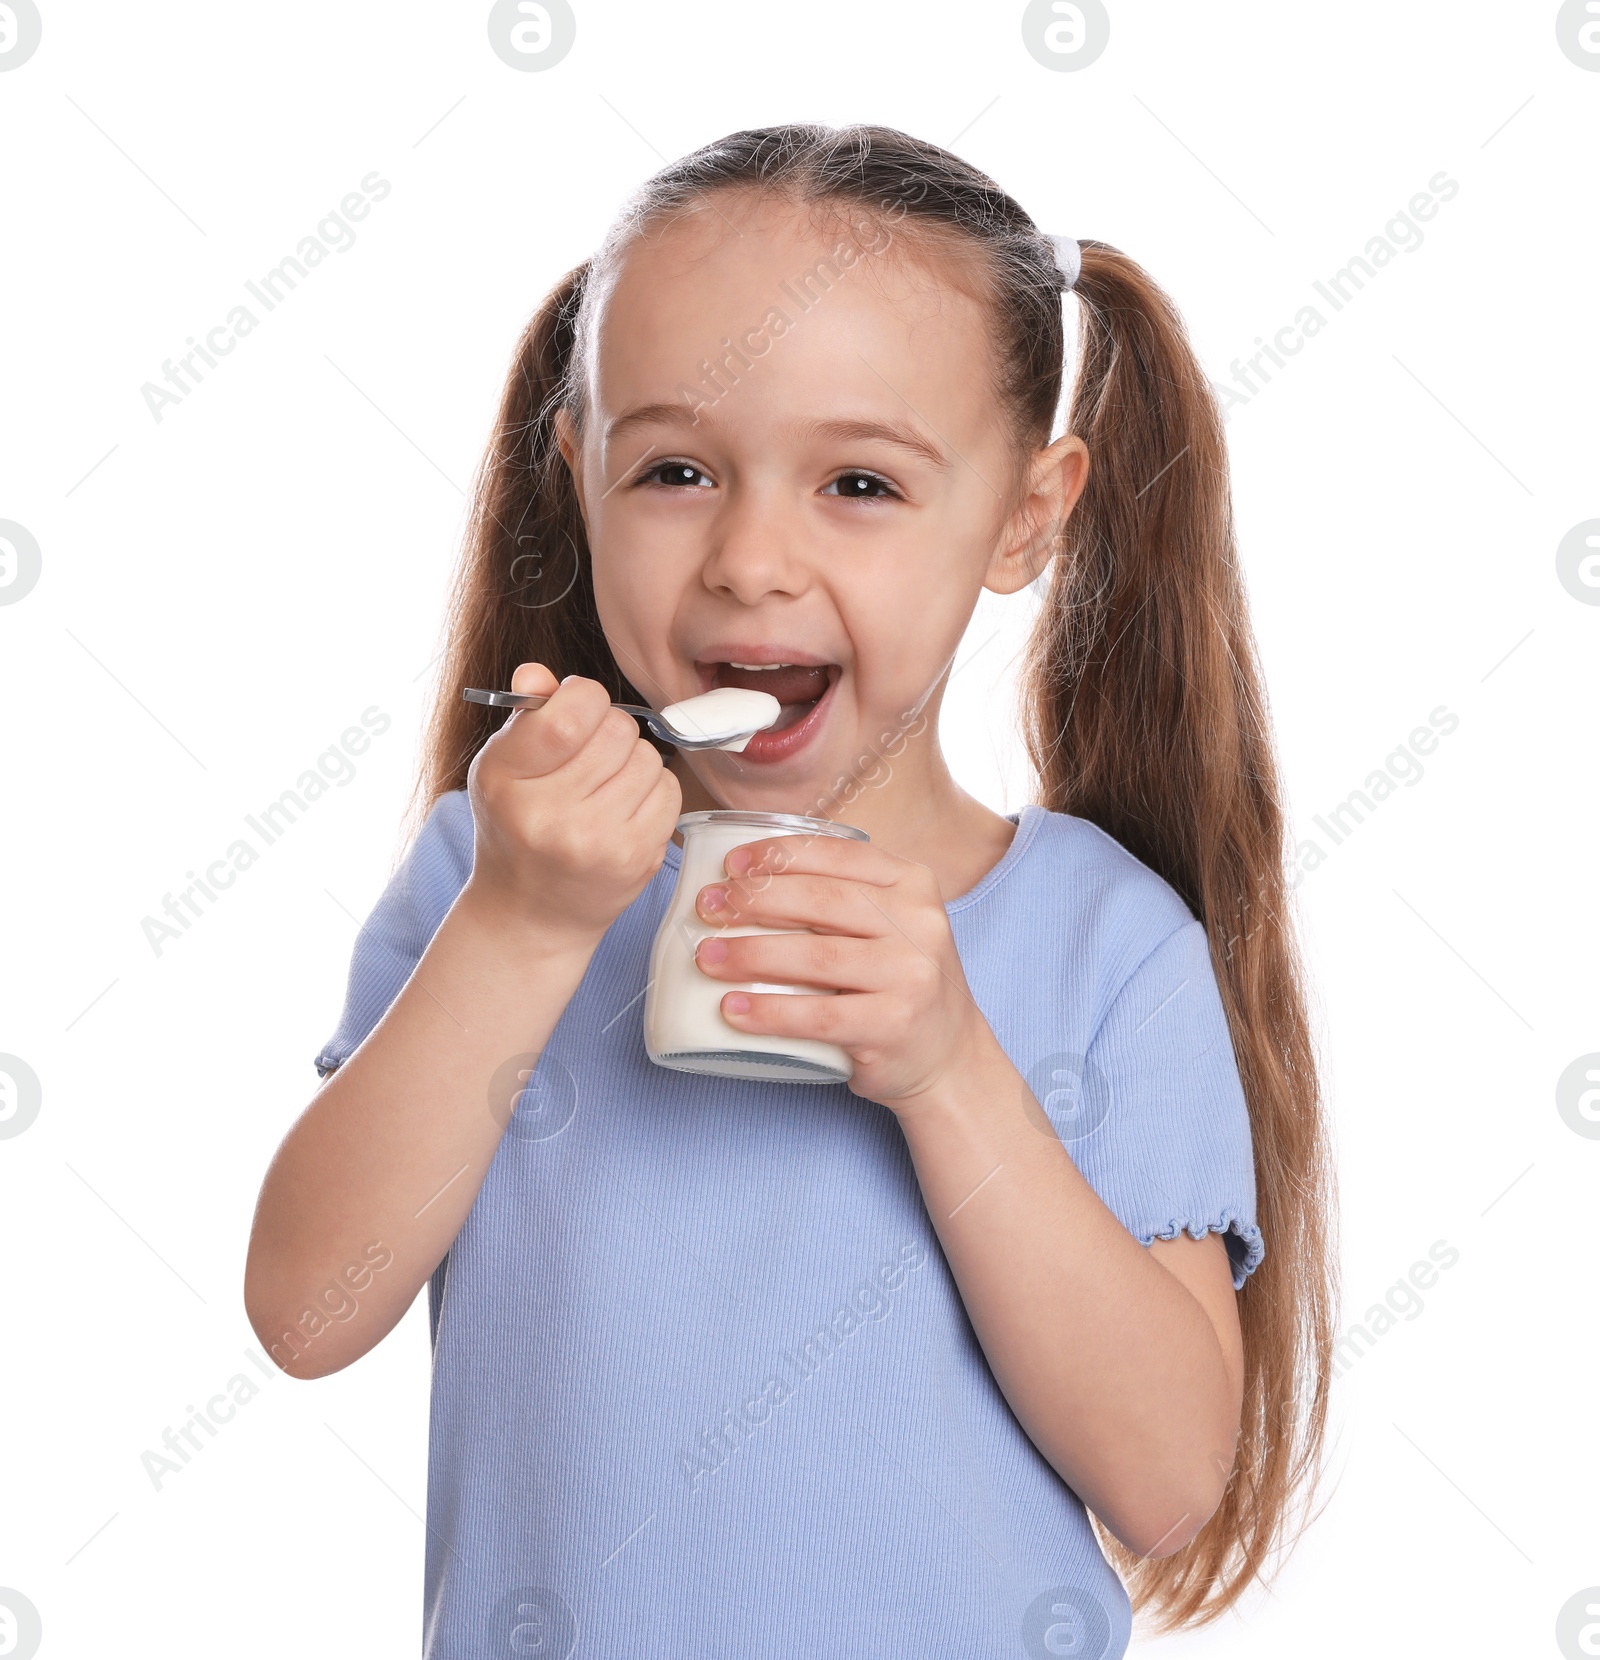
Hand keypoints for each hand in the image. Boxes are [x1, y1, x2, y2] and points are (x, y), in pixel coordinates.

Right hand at [464, 663, 680, 944]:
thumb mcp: (503, 769)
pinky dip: (653, 791)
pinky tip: (625, 811)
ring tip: (605, 788)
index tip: (576, 712)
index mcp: (507, 780)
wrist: (529, 914)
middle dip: (609, 732)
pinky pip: (669, 790)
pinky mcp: (636, 859)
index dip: (584, 697)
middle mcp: (549, 814)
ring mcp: (597, 842)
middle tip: (590, 759)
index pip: (572, 710)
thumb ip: (526, 717)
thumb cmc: (517, 829)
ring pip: (648, 757)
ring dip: (633, 763)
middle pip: (618, 729)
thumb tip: (538, 673)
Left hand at [691, 834, 997, 1106]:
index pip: (838, 855)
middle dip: (753, 900)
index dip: (778, 855)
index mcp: (913, 884)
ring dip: (750, 955)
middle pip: (820, 900)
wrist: (948, 1055)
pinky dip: (768, 1012)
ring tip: (708, 958)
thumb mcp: (888, 925)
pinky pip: (818, 1015)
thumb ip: (839, 898)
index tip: (731, 865)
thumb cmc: (898, 981)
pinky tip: (733, 1010)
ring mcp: (910, 975)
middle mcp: (918, 923)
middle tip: (709, 909)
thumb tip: (743, 882)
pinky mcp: (893, 1025)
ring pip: (815, 956)